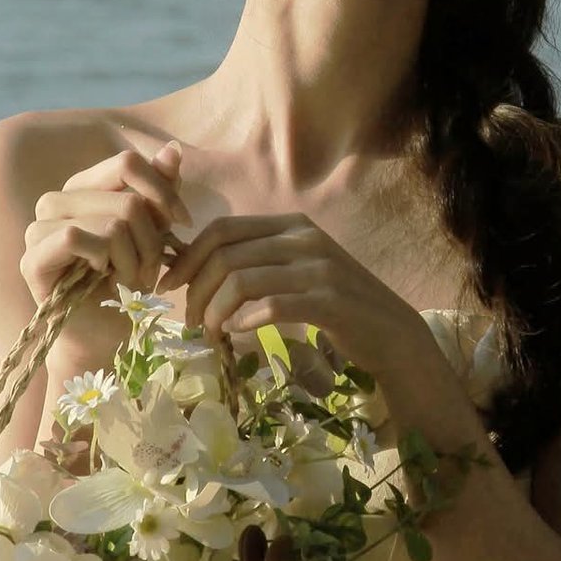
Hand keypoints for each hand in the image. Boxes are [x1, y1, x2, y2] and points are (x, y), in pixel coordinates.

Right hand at [20, 139, 192, 312]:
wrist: (107, 335)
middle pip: (127, 199)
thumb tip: (172, 149)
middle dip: (153, 239)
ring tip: (130, 278)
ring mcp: (39, 229)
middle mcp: (56, 201)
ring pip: (110, 222)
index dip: (163, 193)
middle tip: (151, 267)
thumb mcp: (154, 229)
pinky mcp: (31, 259)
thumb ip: (160, 189)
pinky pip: (75, 237)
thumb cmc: (128, 282)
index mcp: (84, 187)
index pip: (127, 163)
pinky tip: (104, 277)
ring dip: (134, 258)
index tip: (183, 224)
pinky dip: (103, 260)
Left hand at [156, 211, 438, 381]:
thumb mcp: (297, 273)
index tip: (168, 286)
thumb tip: (199, 271)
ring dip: (215, 310)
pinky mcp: (329, 301)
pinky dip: (246, 320)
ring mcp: (319, 269)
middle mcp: (305, 239)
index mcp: (292, 226)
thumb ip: (259, 263)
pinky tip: (238, 334)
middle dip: (196, 290)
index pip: (222, 229)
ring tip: (210, 333)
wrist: (392, 335)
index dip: (187, 257)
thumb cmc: (338, 307)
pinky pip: (272, 305)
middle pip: (225, 254)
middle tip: (189, 321)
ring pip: (242, 279)